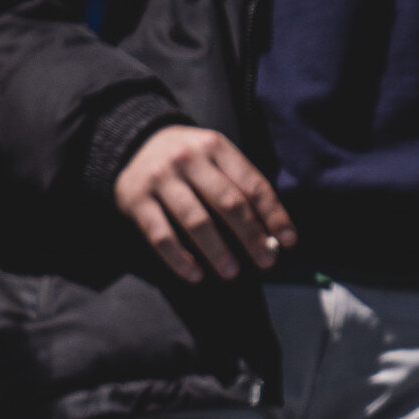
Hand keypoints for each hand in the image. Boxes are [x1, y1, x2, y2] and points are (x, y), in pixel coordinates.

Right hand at [112, 126, 295, 283]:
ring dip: (217, 251)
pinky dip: (178, 259)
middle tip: (265, 261)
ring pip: (195, 221)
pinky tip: (194, 274)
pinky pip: (160, 236)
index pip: (252, 184)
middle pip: (227, 203)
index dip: (273, 214)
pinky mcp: (136, 201)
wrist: (131, 145)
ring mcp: (160, 180)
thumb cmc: (185, 160)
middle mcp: (188, 160)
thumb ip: (237, 184)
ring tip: (231, 272)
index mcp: (215, 147)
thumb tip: (269, 231)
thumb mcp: (213, 156)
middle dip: (250, 236)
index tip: (287, 241)